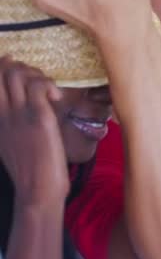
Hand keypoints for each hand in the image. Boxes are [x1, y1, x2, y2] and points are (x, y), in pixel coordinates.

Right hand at [0, 56, 67, 204]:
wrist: (37, 192)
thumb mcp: (12, 141)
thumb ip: (12, 120)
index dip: (2, 68)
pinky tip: (57, 97)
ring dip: (35, 73)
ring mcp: (19, 114)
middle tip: (36, 83)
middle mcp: (2, 113)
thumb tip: (28, 101)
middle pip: (0, 70)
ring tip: (48, 91)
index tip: (17, 73)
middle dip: (19, 66)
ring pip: (17, 73)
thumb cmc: (32, 168)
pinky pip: (38, 86)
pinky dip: (48, 84)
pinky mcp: (39, 118)